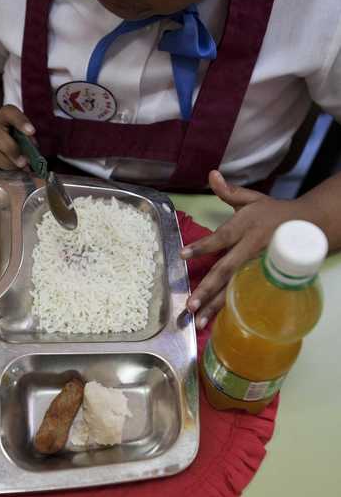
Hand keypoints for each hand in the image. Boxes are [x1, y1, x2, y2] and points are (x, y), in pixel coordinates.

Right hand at [0, 105, 34, 169]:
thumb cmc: (13, 150)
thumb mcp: (22, 143)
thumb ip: (28, 145)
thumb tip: (32, 155)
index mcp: (2, 120)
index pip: (8, 112)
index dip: (20, 120)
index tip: (31, 131)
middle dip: (10, 148)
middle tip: (24, 162)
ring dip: (5, 162)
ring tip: (17, 171)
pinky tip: (7, 177)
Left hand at [181, 170, 305, 328]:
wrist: (312, 226)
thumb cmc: (275, 213)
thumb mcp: (253, 199)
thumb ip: (229, 191)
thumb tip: (212, 174)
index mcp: (246, 227)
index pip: (221, 237)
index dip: (202, 246)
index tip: (183, 254)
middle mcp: (251, 249)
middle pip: (227, 271)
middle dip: (207, 289)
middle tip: (190, 305)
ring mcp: (259, 267)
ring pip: (236, 289)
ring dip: (217, 306)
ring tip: (199, 321)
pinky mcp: (266, 279)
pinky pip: (247, 296)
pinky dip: (233, 309)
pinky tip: (219, 322)